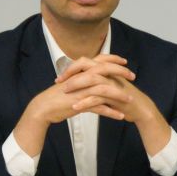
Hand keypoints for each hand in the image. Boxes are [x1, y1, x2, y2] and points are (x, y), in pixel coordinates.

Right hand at [13, 54, 136, 156]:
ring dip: (119, 95)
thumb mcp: (72, 82)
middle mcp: (82, 78)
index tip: (125, 62)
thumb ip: (83, 77)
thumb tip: (94, 75)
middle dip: (120, 72)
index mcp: (80, 71)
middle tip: (133, 76)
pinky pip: (98, 107)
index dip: (113, 59)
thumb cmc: (58, 95)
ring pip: (104, 90)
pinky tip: (120, 116)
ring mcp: (81, 91)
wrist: (43, 107)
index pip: (99, 60)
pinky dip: (110, 112)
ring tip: (130, 100)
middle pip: (104, 70)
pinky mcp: (79, 104)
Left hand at [56, 55, 171, 156]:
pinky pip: (97, 97)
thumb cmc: (123, 98)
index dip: (71, 67)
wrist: (140, 108)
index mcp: (106, 69)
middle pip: (87, 66)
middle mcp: (109, 73)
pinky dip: (85, 102)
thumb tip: (80, 80)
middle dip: (71, 73)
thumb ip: (97, 81)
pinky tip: (75, 108)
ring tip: (64, 92)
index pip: (85, 62)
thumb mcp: (109, 86)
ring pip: (91, 79)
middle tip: (59, 82)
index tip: (60, 77)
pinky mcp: (115, 96)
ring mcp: (112, 83)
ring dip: (76, 85)